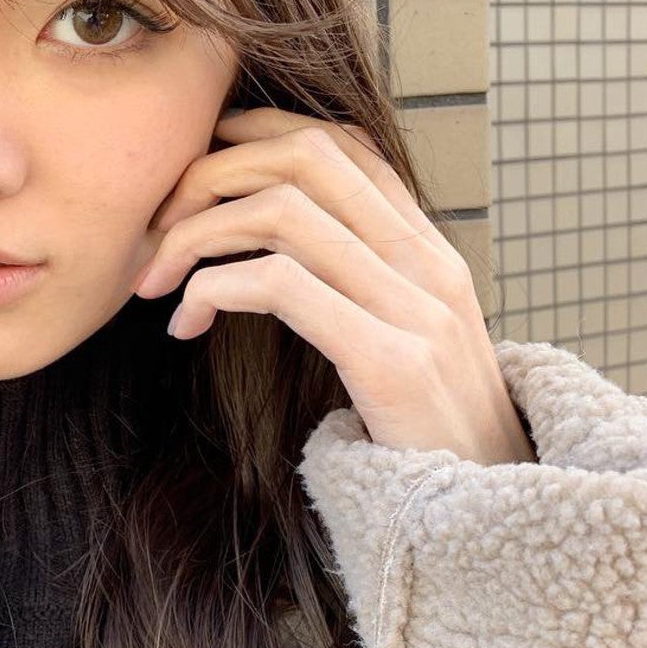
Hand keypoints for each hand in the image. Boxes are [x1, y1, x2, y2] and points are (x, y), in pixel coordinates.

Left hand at [131, 105, 537, 465]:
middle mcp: (427, 264)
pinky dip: (212, 291)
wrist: (491, 514)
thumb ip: (360, 290)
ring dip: (195, 235)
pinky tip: (185, 326)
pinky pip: (279, 284)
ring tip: (155, 281)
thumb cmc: (429, 437)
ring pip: (282, 212)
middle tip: (157, 223)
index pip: (344, 146)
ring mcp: (414, 309)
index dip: (261, 133)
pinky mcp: (389, 360)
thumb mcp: (406, 343)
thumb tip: (275, 256)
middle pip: (305, 159)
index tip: (198, 160)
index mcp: (429, 252)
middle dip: (212, 173)